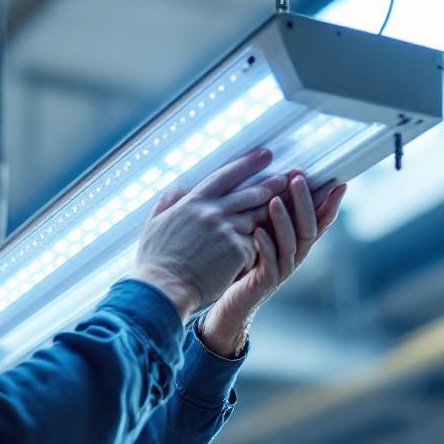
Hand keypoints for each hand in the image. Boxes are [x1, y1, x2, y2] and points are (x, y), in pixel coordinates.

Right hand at [130, 148, 288, 319]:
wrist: (164, 288)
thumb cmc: (156, 261)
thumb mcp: (154, 224)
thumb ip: (167, 202)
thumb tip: (177, 188)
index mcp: (193, 202)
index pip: (225, 176)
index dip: (248, 164)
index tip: (265, 155)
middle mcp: (213, 211)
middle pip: (250, 194)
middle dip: (272, 185)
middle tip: (289, 178)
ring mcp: (227, 230)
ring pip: (257, 218)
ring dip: (272, 214)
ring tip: (287, 208)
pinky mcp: (237, 251)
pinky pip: (256, 244)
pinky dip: (260, 246)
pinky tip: (267, 246)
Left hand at [198, 173, 346, 356]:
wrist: (232, 303)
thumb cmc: (245, 263)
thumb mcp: (260, 235)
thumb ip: (270, 215)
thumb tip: (275, 181)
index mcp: (297, 243)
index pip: (319, 221)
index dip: (329, 203)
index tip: (338, 183)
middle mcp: (294, 257)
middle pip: (308, 228)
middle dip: (305, 202)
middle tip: (298, 179)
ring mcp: (281, 270)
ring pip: (290, 244)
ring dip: (284, 221)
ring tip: (276, 200)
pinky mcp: (264, 282)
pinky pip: (268, 263)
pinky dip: (265, 246)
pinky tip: (258, 231)